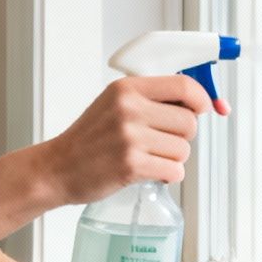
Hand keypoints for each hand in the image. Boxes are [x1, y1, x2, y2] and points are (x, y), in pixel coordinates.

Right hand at [42, 76, 230, 204]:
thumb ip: (152, 99)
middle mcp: (129, 109)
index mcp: (127, 88)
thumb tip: (204, 103)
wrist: (57, 168)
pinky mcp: (131, 165)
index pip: (184, 86)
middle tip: (160, 141)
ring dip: (172, 159)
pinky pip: (174, 171)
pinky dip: (167, 175)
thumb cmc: (89, 139)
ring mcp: (130, 137)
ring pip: (183, 150)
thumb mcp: (115, 104)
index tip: (204, 109)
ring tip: (147, 157)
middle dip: (182, 137)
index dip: (202, 99)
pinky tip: (148, 172)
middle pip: (189, 122)